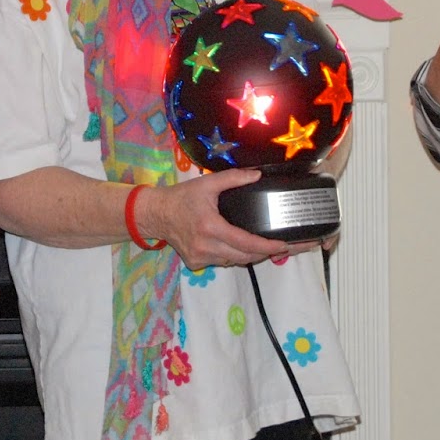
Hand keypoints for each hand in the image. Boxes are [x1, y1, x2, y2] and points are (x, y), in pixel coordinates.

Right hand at [133, 170, 291, 269]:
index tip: (283, 245)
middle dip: (264, 253)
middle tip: (280, 246)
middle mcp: (206, 246)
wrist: (156, 214)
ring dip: (248, 255)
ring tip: (262, 246)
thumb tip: (258, 176)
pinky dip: (231, 256)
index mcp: (211, 227)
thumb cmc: (182, 197)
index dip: (267, 246)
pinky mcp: (195, 264)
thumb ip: (233, 178)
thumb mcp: (207, 183)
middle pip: (244, 257)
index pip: (245, 242)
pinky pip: (221, 262)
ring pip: (233, 262)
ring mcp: (200, 258)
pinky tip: (235, 246)